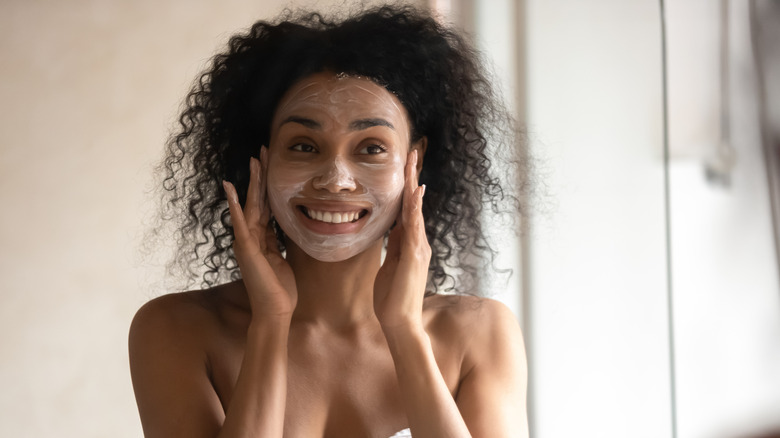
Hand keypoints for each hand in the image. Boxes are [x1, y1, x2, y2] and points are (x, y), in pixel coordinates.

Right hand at [223, 148, 297, 318]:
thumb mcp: (282, 258)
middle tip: (262, 151)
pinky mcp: (246, 250)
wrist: (275, 311)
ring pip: (250, 205)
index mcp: (262, 238)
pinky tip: (230, 190)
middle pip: (257, 200)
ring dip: (252, 182)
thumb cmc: (280, 289)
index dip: (268, 184)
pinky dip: (235, 207)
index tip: (270, 164)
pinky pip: (240, 224)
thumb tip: (283, 227)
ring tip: (253, 160)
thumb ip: (278, 241)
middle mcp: (251, 237)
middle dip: (260, 175)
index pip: (266, 204)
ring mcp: (247, 242)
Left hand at [373, 150, 430, 330]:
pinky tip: (415, 192)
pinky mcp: (414, 257)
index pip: (407, 208)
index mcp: (409, 243)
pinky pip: (414, 228)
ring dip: (414, 184)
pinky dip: (415, 209)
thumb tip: (394, 227)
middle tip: (412, 151)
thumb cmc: (392, 297)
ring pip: (416, 210)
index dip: (407, 185)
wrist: (400, 322)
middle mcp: (418, 242)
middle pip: (415, 203)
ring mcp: (418, 248)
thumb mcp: (390, 264)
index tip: (405, 164)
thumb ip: (394, 245)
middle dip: (413, 176)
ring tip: (412, 162)